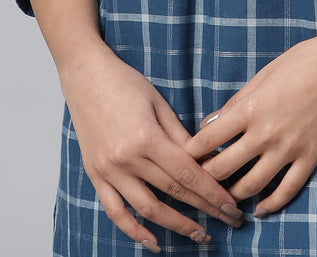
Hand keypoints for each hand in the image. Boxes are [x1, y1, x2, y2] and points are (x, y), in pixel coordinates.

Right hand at [60, 43, 243, 251]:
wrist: (85, 75)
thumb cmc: (125, 83)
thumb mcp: (159, 103)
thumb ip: (180, 136)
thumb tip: (206, 161)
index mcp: (146, 138)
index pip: (187, 174)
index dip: (212, 193)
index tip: (231, 207)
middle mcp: (127, 160)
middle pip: (173, 192)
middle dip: (204, 209)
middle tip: (229, 220)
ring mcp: (109, 171)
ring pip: (147, 209)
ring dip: (176, 225)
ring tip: (200, 235)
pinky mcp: (96, 176)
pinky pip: (115, 211)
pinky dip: (134, 231)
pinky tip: (154, 242)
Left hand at [185, 29, 316, 216]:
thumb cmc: (302, 61)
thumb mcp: (262, 75)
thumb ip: (236, 103)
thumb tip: (211, 125)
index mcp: (250, 109)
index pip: (208, 141)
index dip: (192, 152)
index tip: (185, 157)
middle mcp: (266, 133)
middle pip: (224, 169)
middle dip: (207, 178)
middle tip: (201, 181)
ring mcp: (289, 148)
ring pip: (252, 186)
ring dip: (234, 195)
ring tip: (226, 197)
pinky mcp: (311, 156)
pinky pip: (287, 190)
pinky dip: (271, 204)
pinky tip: (260, 209)